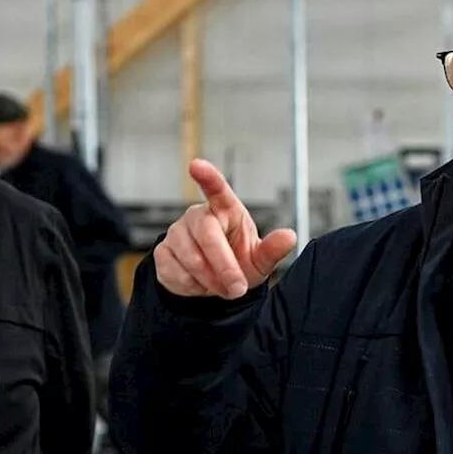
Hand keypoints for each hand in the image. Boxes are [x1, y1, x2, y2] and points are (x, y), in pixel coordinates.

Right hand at [156, 159, 297, 299]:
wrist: (214, 284)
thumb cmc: (239, 262)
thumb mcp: (260, 260)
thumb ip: (272, 249)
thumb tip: (290, 236)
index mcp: (225, 209)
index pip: (216, 189)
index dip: (207, 177)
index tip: (196, 165)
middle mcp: (198, 215)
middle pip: (207, 235)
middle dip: (224, 265)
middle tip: (237, 288)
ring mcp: (177, 232)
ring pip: (191, 259)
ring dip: (211, 280)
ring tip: (222, 286)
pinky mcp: (162, 251)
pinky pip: (176, 272)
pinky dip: (193, 286)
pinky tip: (200, 284)